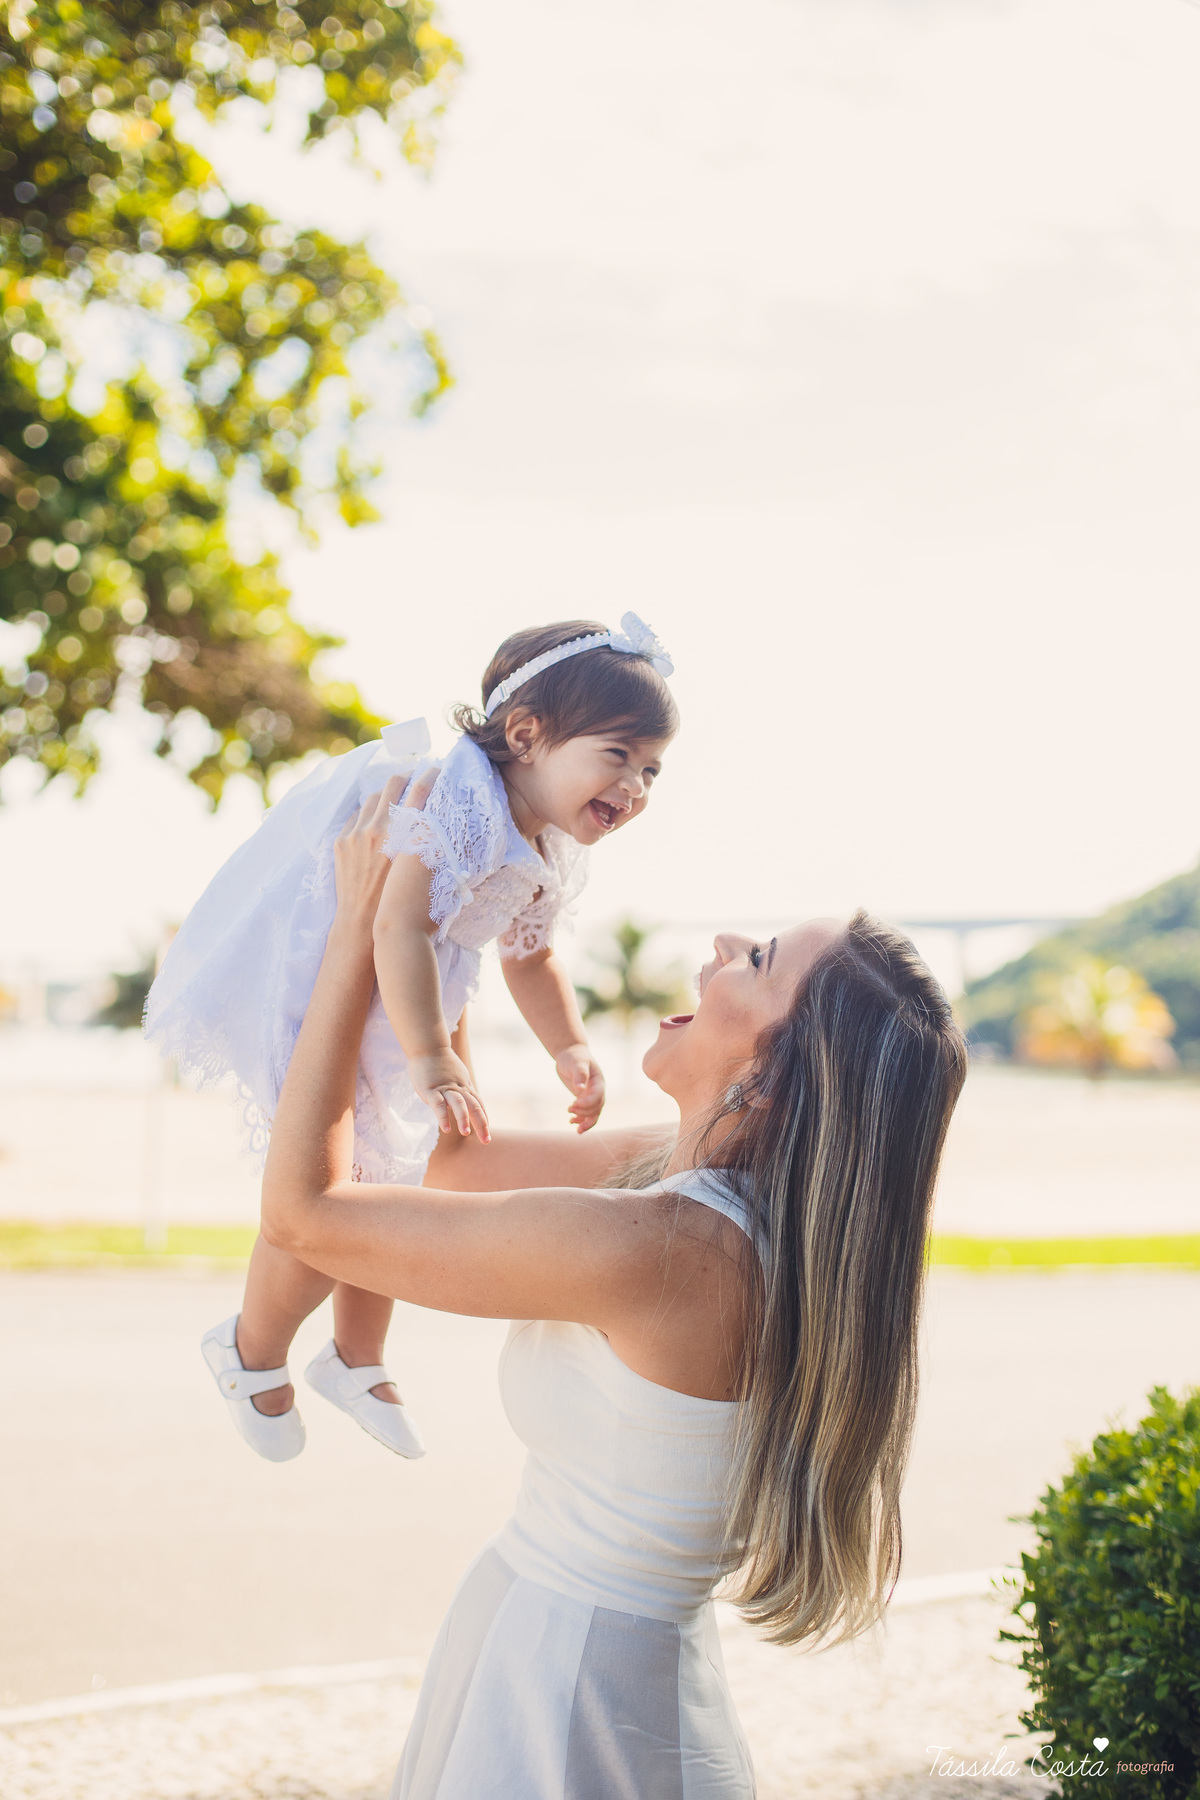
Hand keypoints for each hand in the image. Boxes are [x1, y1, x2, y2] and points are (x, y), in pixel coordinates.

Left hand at [332, 764, 440, 929]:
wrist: (362, 923)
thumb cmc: (401, 903)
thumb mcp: (422, 870)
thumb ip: (429, 845)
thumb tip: (437, 829)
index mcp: (405, 835)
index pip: (421, 791)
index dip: (430, 775)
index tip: (436, 769)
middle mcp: (379, 828)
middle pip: (393, 784)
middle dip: (404, 775)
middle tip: (411, 775)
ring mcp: (357, 833)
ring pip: (371, 798)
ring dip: (383, 796)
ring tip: (391, 799)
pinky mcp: (341, 841)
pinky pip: (355, 817)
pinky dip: (365, 815)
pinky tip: (372, 822)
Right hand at [410, 1049, 490, 1140]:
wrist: (428, 1046)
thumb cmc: (440, 1063)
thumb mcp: (456, 1076)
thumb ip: (461, 1088)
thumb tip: (465, 1099)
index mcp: (464, 1087)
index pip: (478, 1104)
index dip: (483, 1118)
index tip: (487, 1132)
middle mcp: (458, 1088)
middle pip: (474, 1106)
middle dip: (481, 1124)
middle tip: (486, 1141)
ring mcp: (445, 1089)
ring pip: (458, 1104)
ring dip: (463, 1118)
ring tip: (465, 1133)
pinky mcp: (431, 1090)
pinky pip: (438, 1104)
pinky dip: (443, 1116)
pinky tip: (446, 1128)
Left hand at [555, 1045, 605, 1133]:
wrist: (570, 1053)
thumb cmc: (575, 1056)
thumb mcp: (577, 1062)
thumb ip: (580, 1074)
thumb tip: (579, 1089)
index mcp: (599, 1082)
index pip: (598, 1097)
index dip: (587, 1103)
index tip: (573, 1104)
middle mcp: (597, 1091)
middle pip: (597, 1108)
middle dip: (584, 1113)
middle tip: (569, 1109)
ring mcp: (591, 1096)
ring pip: (593, 1114)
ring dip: (585, 1121)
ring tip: (572, 1123)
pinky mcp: (584, 1099)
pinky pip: (586, 1114)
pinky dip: (580, 1119)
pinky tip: (571, 1121)